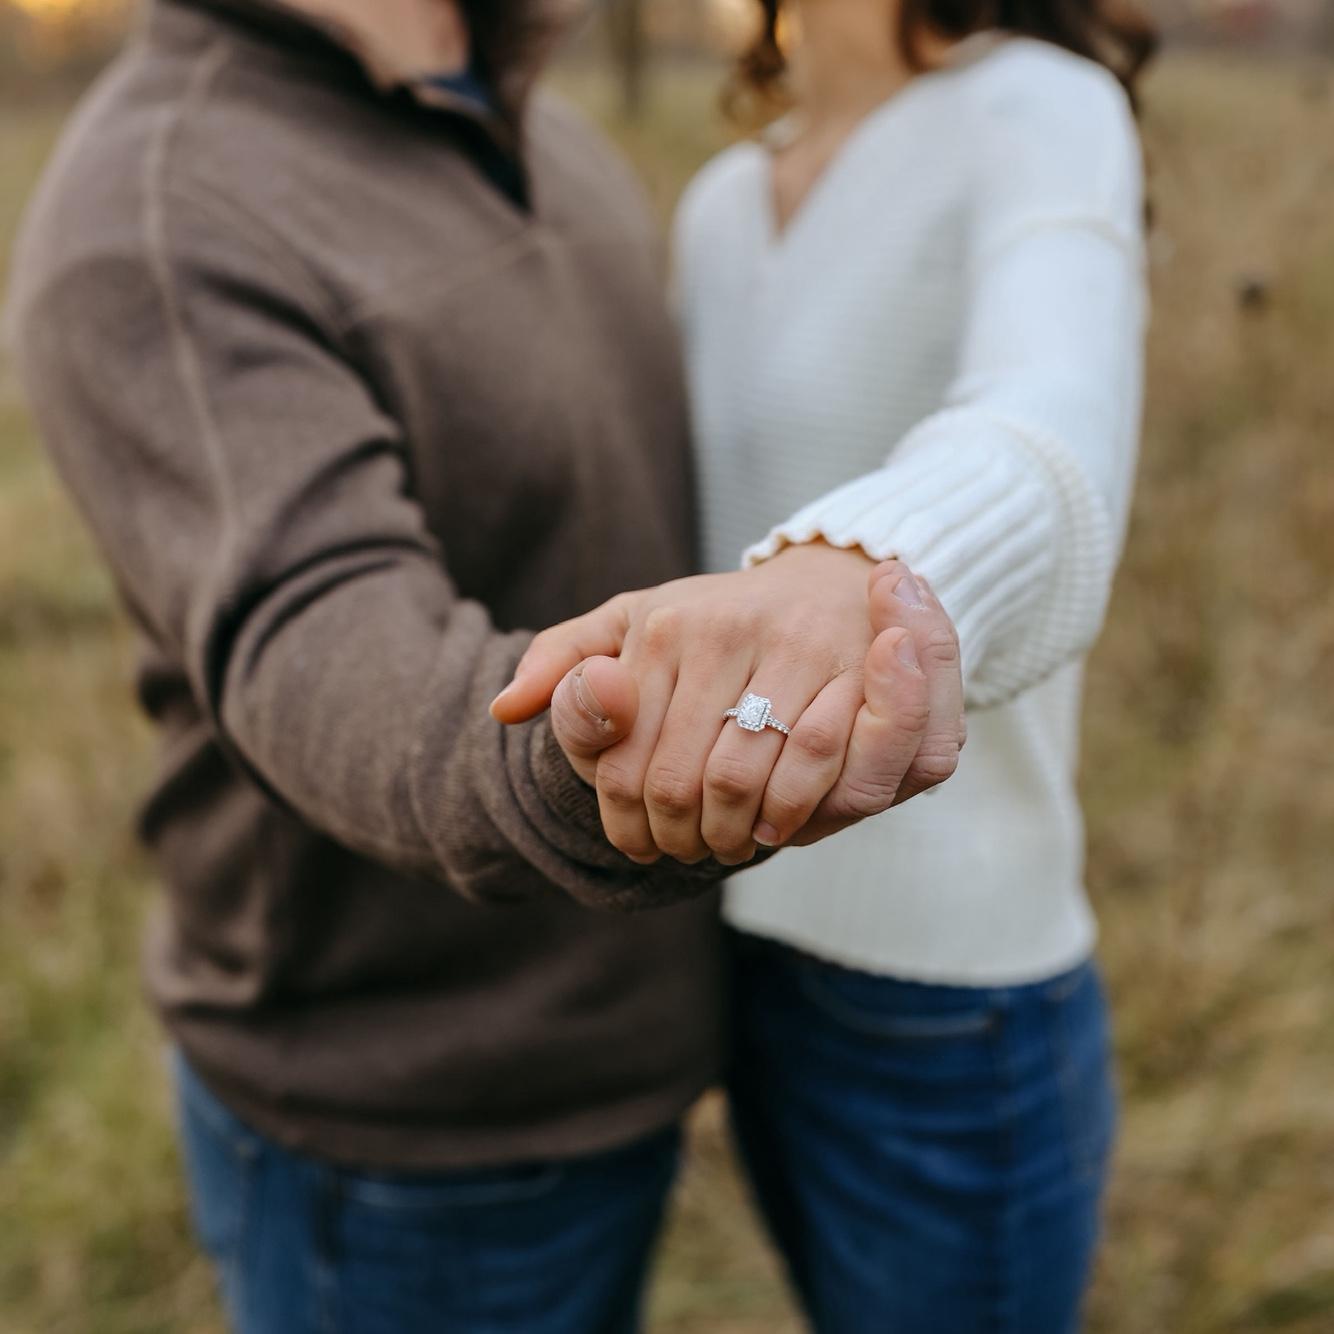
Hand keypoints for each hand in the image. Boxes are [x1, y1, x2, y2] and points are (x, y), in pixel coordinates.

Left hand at [492, 549, 964, 863]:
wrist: (828, 584)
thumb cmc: (716, 620)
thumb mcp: (632, 623)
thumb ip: (565, 662)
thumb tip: (504, 708)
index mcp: (660, 624)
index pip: (622, 756)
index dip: (623, 819)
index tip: (635, 844)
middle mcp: (720, 629)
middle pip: (676, 779)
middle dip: (675, 836)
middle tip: (682, 853)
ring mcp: (790, 646)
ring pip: (738, 780)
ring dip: (729, 834)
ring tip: (725, 846)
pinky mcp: (851, 669)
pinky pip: (810, 765)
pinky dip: (789, 814)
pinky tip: (776, 828)